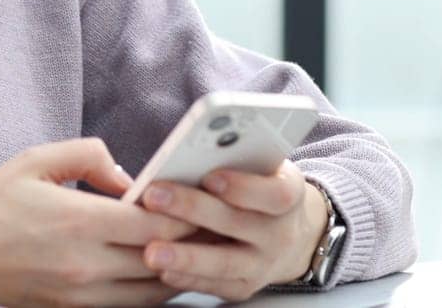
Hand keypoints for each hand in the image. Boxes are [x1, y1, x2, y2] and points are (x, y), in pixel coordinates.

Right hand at [0, 137, 199, 306]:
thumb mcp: (36, 160)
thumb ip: (89, 156)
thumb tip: (130, 178)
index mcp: (79, 221)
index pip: (155, 223)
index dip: (189, 214)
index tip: (206, 201)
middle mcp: (85, 265)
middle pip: (162, 260)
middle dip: (193, 243)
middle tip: (215, 226)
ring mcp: (79, 296)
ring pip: (151, 293)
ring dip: (177, 272)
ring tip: (196, 251)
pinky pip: (126, 307)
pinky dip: (149, 292)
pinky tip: (157, 273)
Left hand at [136, 159, 328, 300]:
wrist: (288, 234)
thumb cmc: (260, 187)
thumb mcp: (260, 167)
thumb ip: (233, 160)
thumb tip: (186, 154)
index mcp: (289, 194)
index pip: (274, 194)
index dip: (242, 187)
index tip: (209, 177)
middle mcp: (281, 232)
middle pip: (237, 223)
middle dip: (192, 209)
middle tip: (153, 198)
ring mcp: (264, 264)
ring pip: (224, 263)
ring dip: (185, 257)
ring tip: (152, 251)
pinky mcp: (245, 286)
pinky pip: (215, 286)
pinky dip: (187, 279)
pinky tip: (163, 270)